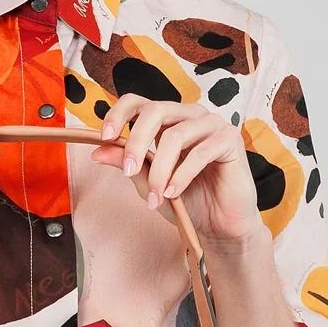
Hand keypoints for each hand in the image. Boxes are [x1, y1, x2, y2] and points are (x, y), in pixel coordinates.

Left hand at [93, 95, 262, 247]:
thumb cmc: (187, 200)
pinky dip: (182, 175)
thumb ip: (127, 164)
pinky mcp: (230, 139)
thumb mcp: (149, 183)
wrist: (219, 224)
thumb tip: (97, 151)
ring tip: (155, 196)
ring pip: (176, 135)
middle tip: (128, 172)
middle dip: (136, 143)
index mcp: (168, 120)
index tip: (104, 137)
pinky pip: (200, 152)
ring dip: (160, 170)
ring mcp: (212, 124)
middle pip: (155, 111)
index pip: (139, 102)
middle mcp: (189, 115)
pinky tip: (173, 193)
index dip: (118, 114)